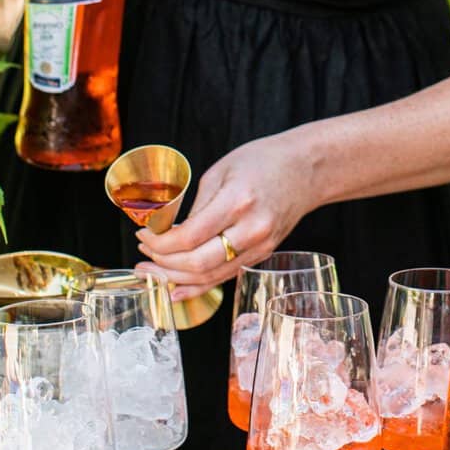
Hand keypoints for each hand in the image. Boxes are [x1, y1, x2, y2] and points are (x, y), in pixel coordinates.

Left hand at [134, 133, 316, 298]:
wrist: (306, 170)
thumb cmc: (263, 162)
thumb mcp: (221, 172)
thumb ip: (195, 206)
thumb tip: (166, 233)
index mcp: (238, 201)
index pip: (189, 236)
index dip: (159, 241)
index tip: (142, 234)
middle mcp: (252, 229)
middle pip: (198, 263)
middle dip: (162, 263)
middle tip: (143, 253)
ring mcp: (260, 246)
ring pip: (209, 276)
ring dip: (174, 278)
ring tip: (151, 270)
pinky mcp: (262, 255)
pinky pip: (224, 276)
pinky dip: (197, 286)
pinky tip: (174, 288)